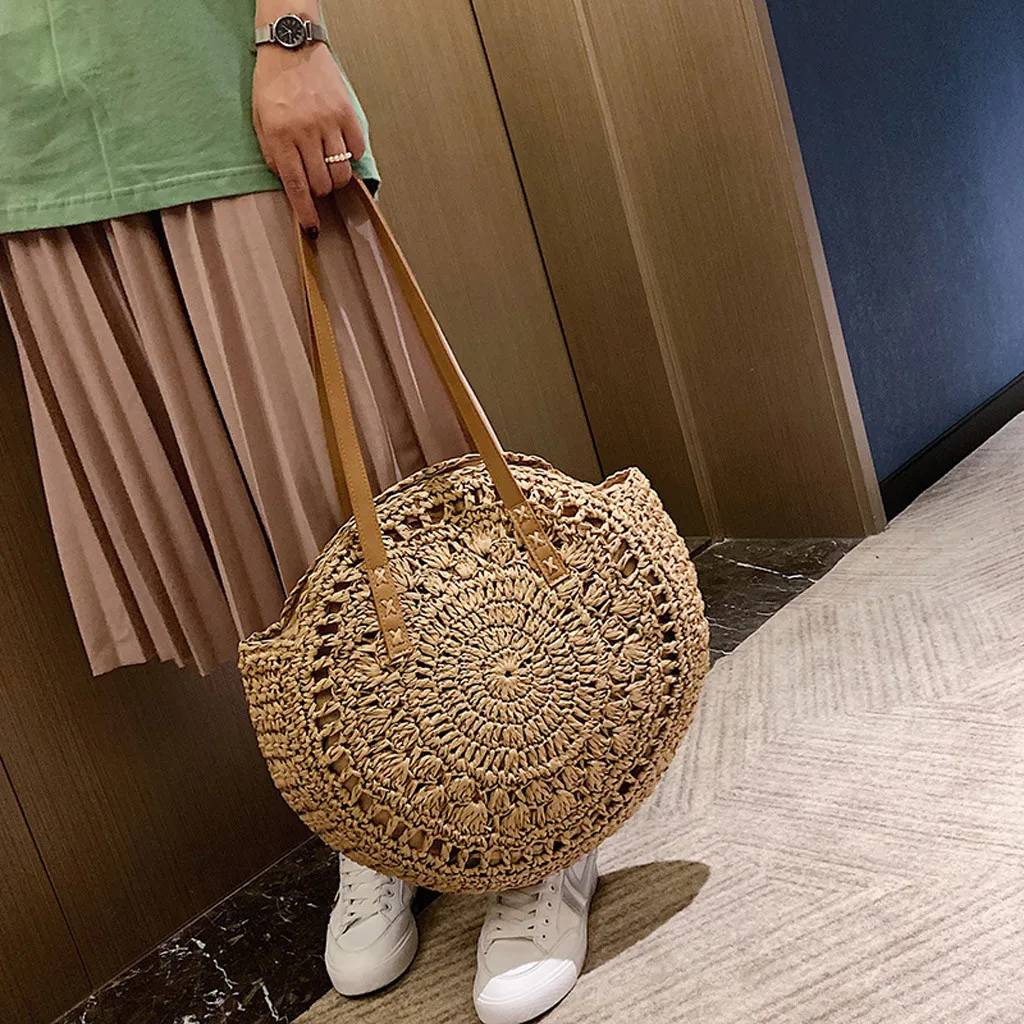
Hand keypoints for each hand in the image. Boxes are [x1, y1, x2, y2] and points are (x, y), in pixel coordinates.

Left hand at [252, 41, 365, 234]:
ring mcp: (329, 122)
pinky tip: (341, 150)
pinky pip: (357, 150)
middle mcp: (305, 131)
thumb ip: (271, 153)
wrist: (292, 46)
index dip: (305, 211)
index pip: (295, 184)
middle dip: (320, 191)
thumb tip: (287, 181)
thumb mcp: (260, 119)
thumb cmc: (273, 82)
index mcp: (280, 134)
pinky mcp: (346, 113)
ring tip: (329, 169)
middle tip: (316, 182)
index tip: (312, 227)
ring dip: (336, 179)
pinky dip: (351, 157)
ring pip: (342, 172)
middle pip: (322, 183)